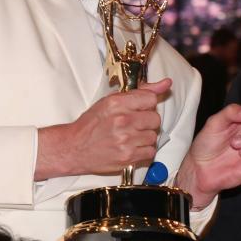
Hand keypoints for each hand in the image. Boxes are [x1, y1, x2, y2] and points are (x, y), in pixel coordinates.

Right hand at [34, 78, 170, 179]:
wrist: (74, 148)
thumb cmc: (92, 125)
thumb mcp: (110, 102)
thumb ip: (139, 92)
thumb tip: (166, 83)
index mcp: (116, 103)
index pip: (151, 99)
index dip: (147, 105)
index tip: (140, 110)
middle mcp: (122, 120)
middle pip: (155, 118)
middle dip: (147, 122)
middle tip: (134, 125)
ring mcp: (126, 140)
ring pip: (153, 136)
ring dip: (145, 137)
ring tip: (130, 137)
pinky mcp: (128, 157)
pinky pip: (150, 152)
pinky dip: (143, 151)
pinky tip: (131, 147)